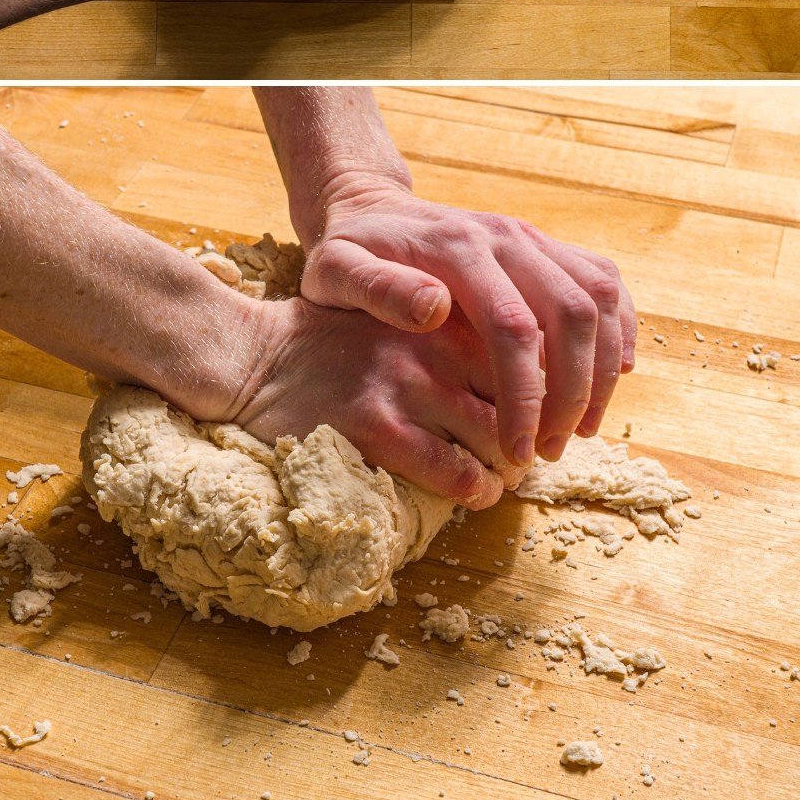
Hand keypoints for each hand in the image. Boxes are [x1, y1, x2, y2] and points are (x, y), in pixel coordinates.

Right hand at [201, 294, 513, 508]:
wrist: (257, 357)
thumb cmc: (335, 339)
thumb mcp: (398, 310)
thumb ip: (456, 324)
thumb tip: (526, 357)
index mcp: (441, 311)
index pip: (524, 349)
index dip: (542, 386)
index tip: (540, 408)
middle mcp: (430, 343)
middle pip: (522, 395)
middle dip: (535, 430)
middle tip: (530, 449)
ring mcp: (405, 386)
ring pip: (499, 438)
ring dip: (512, 465)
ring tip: (505, 473)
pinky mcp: (377, 428)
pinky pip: (456, 472)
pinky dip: (477, 487)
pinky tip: (475, 489)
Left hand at [300, 184, 636, 469]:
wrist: (370, 210)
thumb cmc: (349, 253)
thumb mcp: (336, 270)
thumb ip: (377, 289)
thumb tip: (435, 310)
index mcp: (459, 248)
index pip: (515, 328)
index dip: (525, 396)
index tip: (518, 450)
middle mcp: (507, 236)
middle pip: (572, 315)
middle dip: (572, 394)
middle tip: (549, 451)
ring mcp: (532, 238)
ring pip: (599, 300)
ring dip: (602, 371)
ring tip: (579, 429)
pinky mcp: (546, 247)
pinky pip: (604, 283)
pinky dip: (619, 330)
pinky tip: (611, 375)